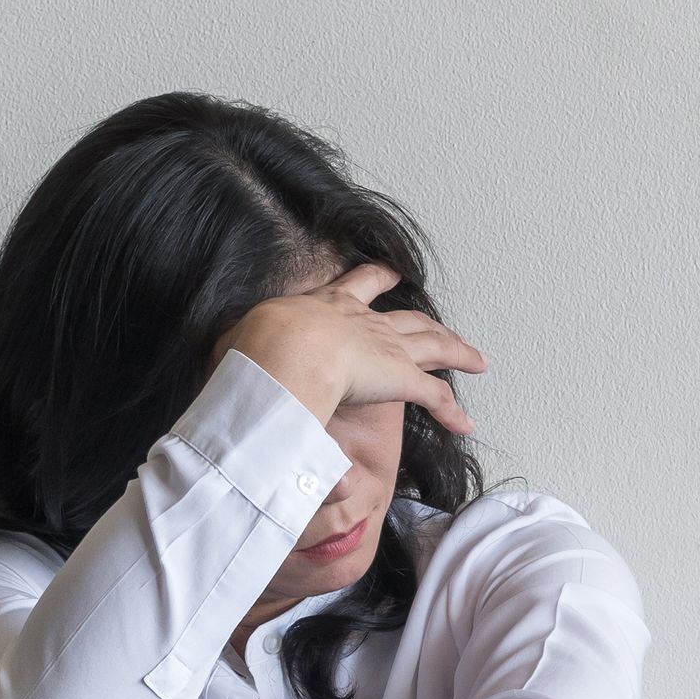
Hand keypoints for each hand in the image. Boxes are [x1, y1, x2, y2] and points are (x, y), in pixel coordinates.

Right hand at [214, 261, 486, 437]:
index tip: (388, 274)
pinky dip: (453, 411)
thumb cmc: (257, 347)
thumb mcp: (238, 344)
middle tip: (439, 320)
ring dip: (457, 352)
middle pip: (406, 316)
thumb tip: (223, 376)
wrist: (286, 348)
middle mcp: (364, 321)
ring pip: (433, 346)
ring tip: (476, 360)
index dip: (374, 280)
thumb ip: (236, 356)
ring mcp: (387, 347)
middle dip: (424, 318)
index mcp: (327, 306)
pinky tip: (466, 424)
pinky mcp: (401, 378)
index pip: (356, 287)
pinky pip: (435, 396)